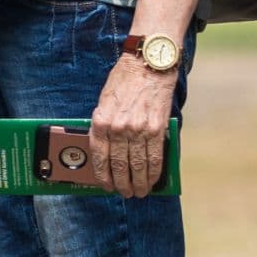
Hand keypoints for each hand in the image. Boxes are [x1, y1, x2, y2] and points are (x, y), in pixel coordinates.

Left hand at [85, 53, 175, 198]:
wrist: (148, 63)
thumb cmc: (124, 81)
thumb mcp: (104, 102)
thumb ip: (104, 125)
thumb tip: (107, 152)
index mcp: (100, 120)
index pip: (99, 156)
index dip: (103, 175)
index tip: (106, 186)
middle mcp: (118, 127)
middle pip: (119, 164)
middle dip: (122, 183)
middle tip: (126, 193)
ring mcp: (138, 129)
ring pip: (138, 164)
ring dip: (140, 182)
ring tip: (140, 191)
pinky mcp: (157, 128)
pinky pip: (155, 156)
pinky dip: (155, 171)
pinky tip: (153, 179)